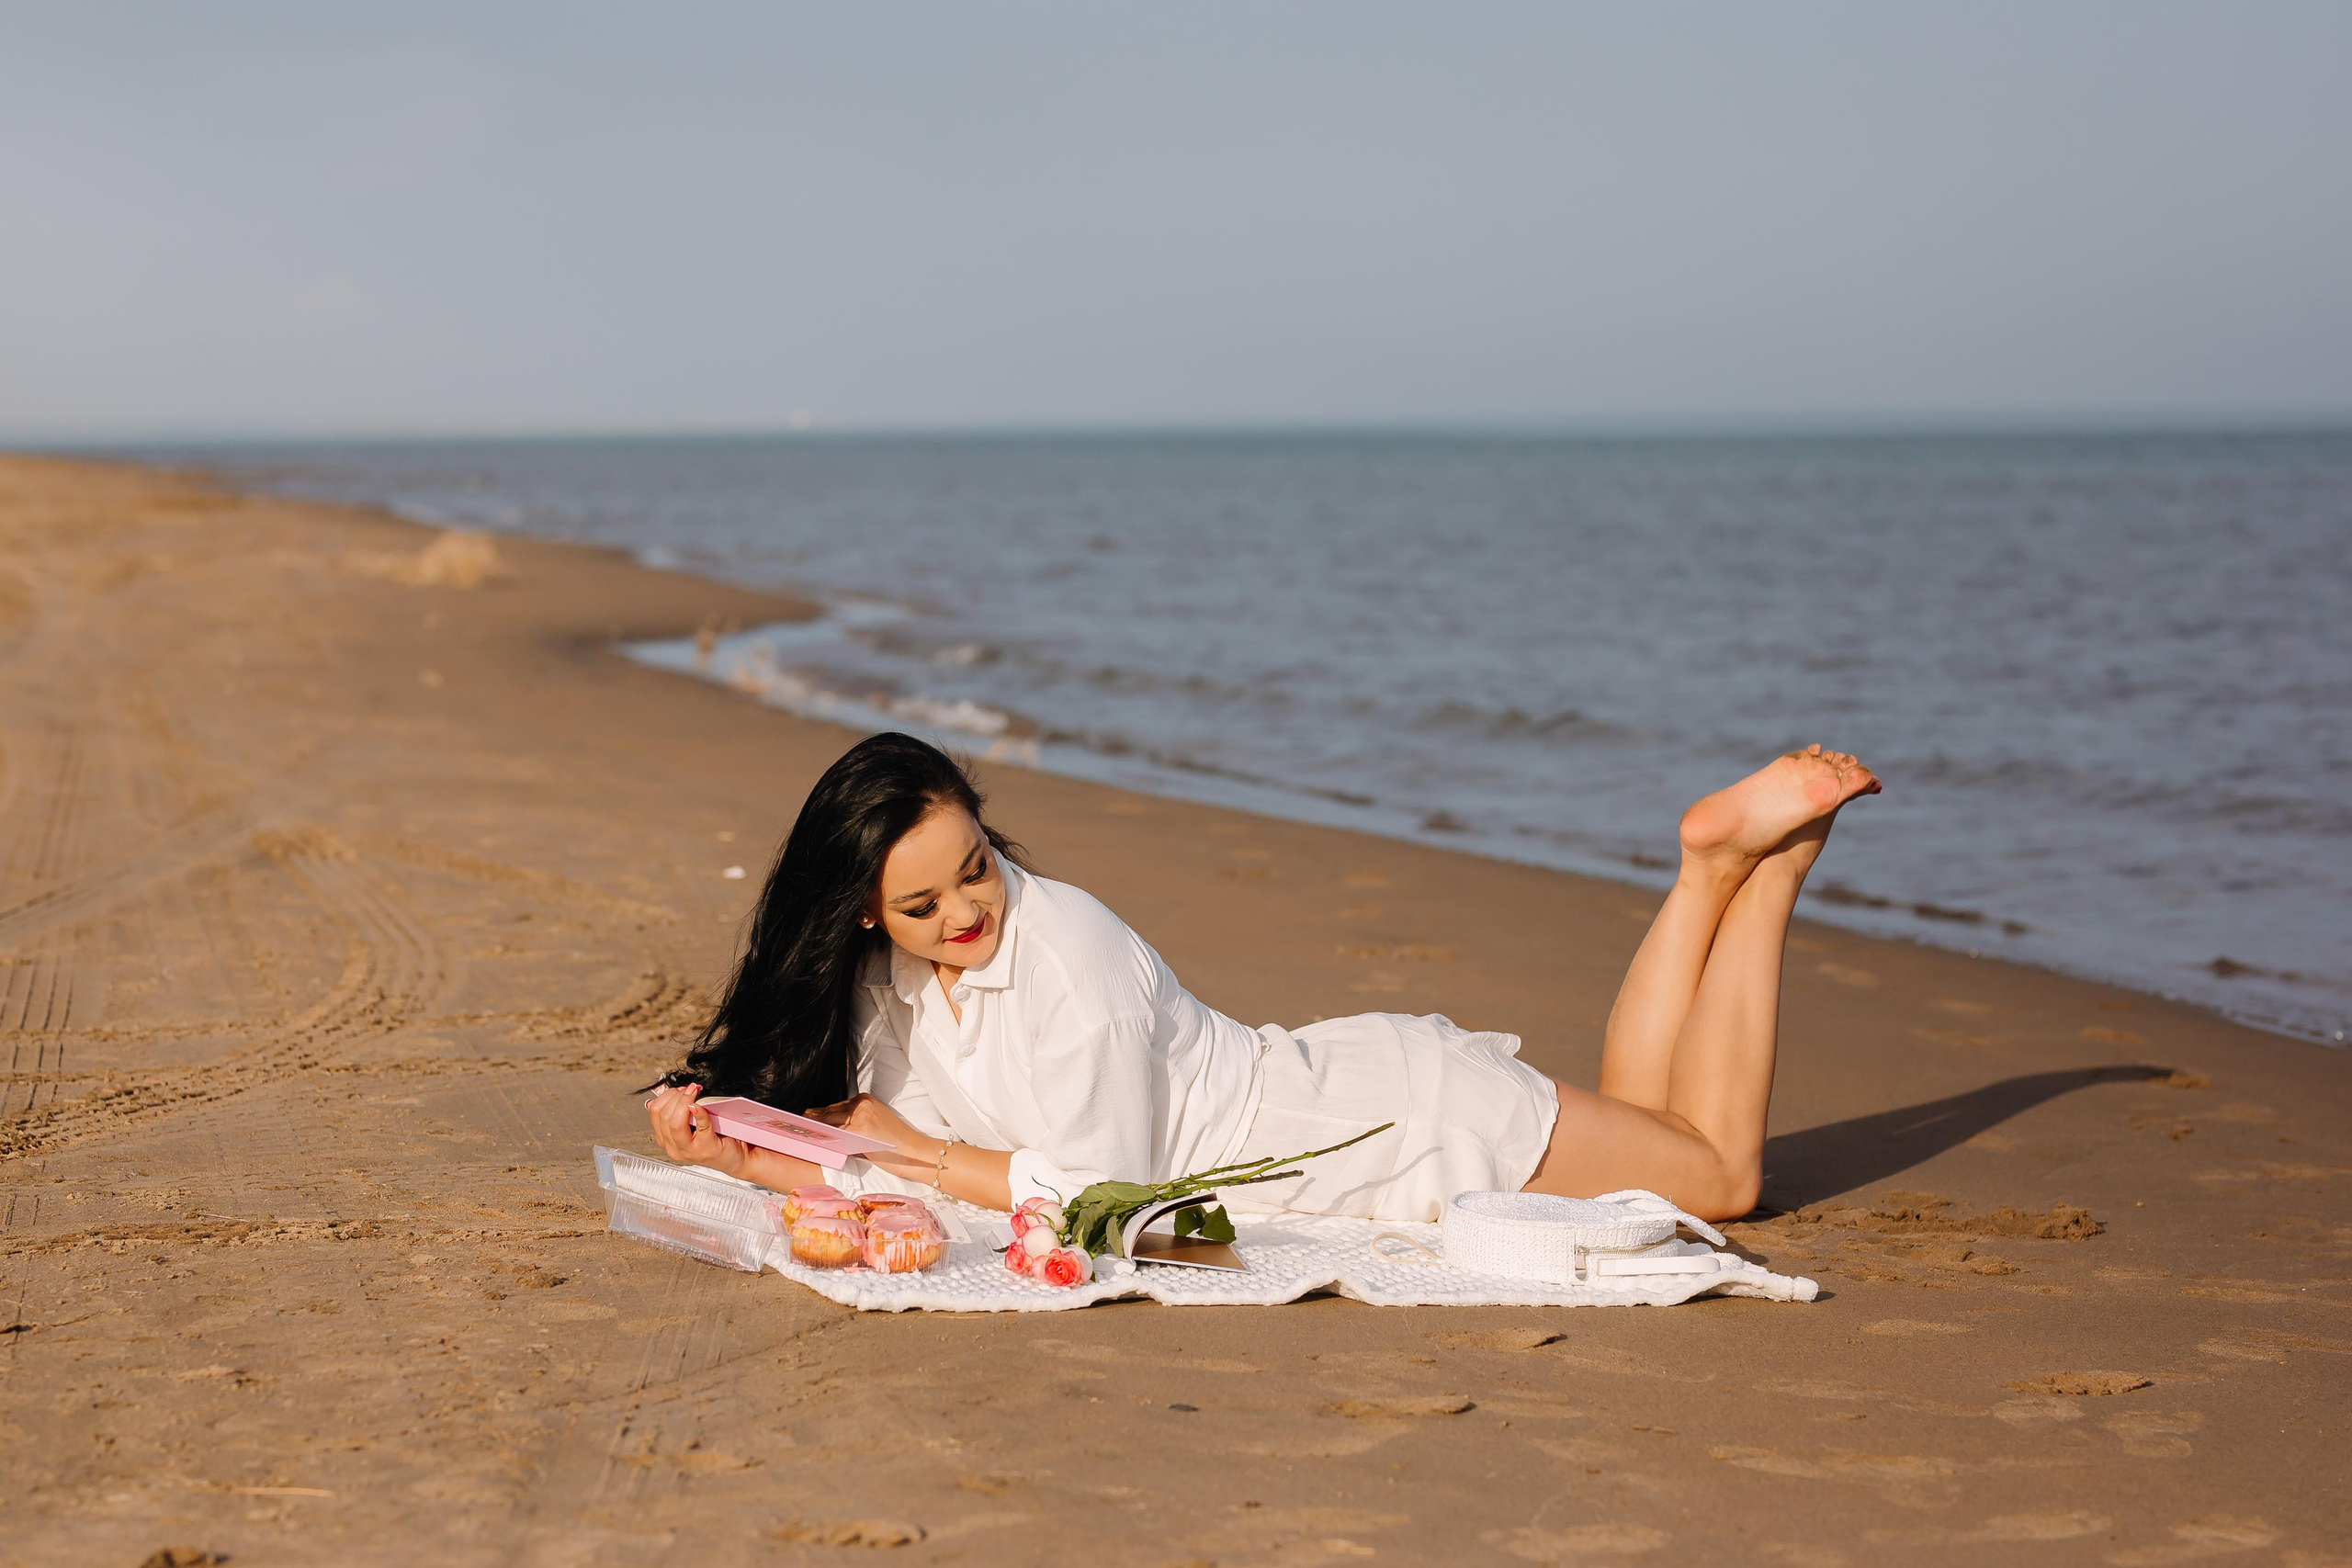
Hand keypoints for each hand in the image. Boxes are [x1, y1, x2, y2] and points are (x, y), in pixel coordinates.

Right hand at [644, 1084, 749, 1177]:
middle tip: (689, 1089)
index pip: (655, 1114)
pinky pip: (701, 1126)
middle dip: (676, 1097)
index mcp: (666, 1140)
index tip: (678, 1089)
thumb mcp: (687, 1126)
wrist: (733, 1157)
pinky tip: (699, 1106)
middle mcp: (674, 1148)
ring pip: (676, 1123)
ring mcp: (689, 1151)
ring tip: (694, 1092)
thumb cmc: (712, 1139)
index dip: (665, 1097)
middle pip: (664, 1117)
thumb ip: (673, 1115)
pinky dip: (700, 1113)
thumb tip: (654, 1100)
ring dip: (685, 1102)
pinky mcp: (706, 1149)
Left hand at [805, 1093, 930, 1174]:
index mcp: (864, 1100)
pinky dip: (822, 1136)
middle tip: (793, 1125)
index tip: (802, 1118)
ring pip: (828, 1121)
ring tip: (798, 1132)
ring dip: (813, 1127)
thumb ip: (854, 1123)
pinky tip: (812, 1140)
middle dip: (811, 1120)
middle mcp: (860, 1104)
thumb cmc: (895, 1144)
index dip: (816, 1114)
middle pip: (827, 1112)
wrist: (915, 1152)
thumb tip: (828, 1130)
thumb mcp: (874, 1125)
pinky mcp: (859, 1130)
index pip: (833, 1106)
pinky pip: (835, 1133)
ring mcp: (859, 1117)